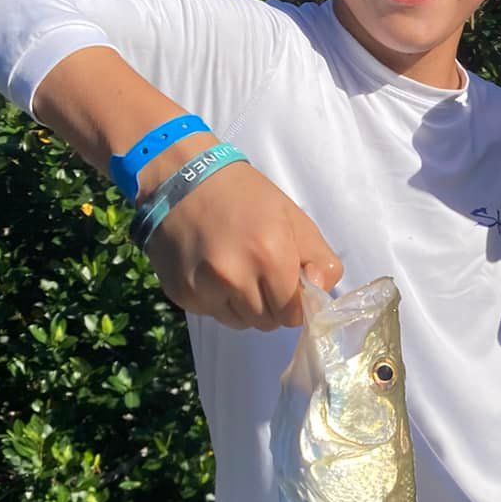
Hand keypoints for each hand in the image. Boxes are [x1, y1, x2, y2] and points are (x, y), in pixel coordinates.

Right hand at [146, 158, 342, 328]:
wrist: (183, 179)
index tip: (287, 285)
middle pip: (266, 322)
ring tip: (237, 273)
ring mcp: (204, 288)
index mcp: (270, 256)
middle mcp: (235, 278)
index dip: (294, 303)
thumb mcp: (294, 218)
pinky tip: (212, 272)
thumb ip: (319, 259)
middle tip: (261, 275)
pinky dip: (217, 301)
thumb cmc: (245, 196)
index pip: (292, 315)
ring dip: (244, 306)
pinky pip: (212, 314)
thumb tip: (319, 291)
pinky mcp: (181, 294)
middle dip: (270, 305)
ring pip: (238, 322)